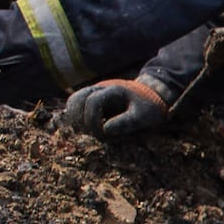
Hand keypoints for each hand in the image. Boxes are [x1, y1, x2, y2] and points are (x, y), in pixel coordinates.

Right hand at [56, 75, 174, 138]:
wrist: (151, 98)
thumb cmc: (148, 108)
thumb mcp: (143, 116)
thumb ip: (126, 122)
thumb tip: (104, 130)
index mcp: (113, 90)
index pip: (92, 101)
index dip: (93, 120)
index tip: (103, 134)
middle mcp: (99, 89)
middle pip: (75, 100)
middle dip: (81, 120)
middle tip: (95, 134)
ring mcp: (93, 95)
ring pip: (72, 104)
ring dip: (77, 121)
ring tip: (93, 133)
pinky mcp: (91, 102)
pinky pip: (76, 109)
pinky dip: (79, 120)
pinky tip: (92, 131)